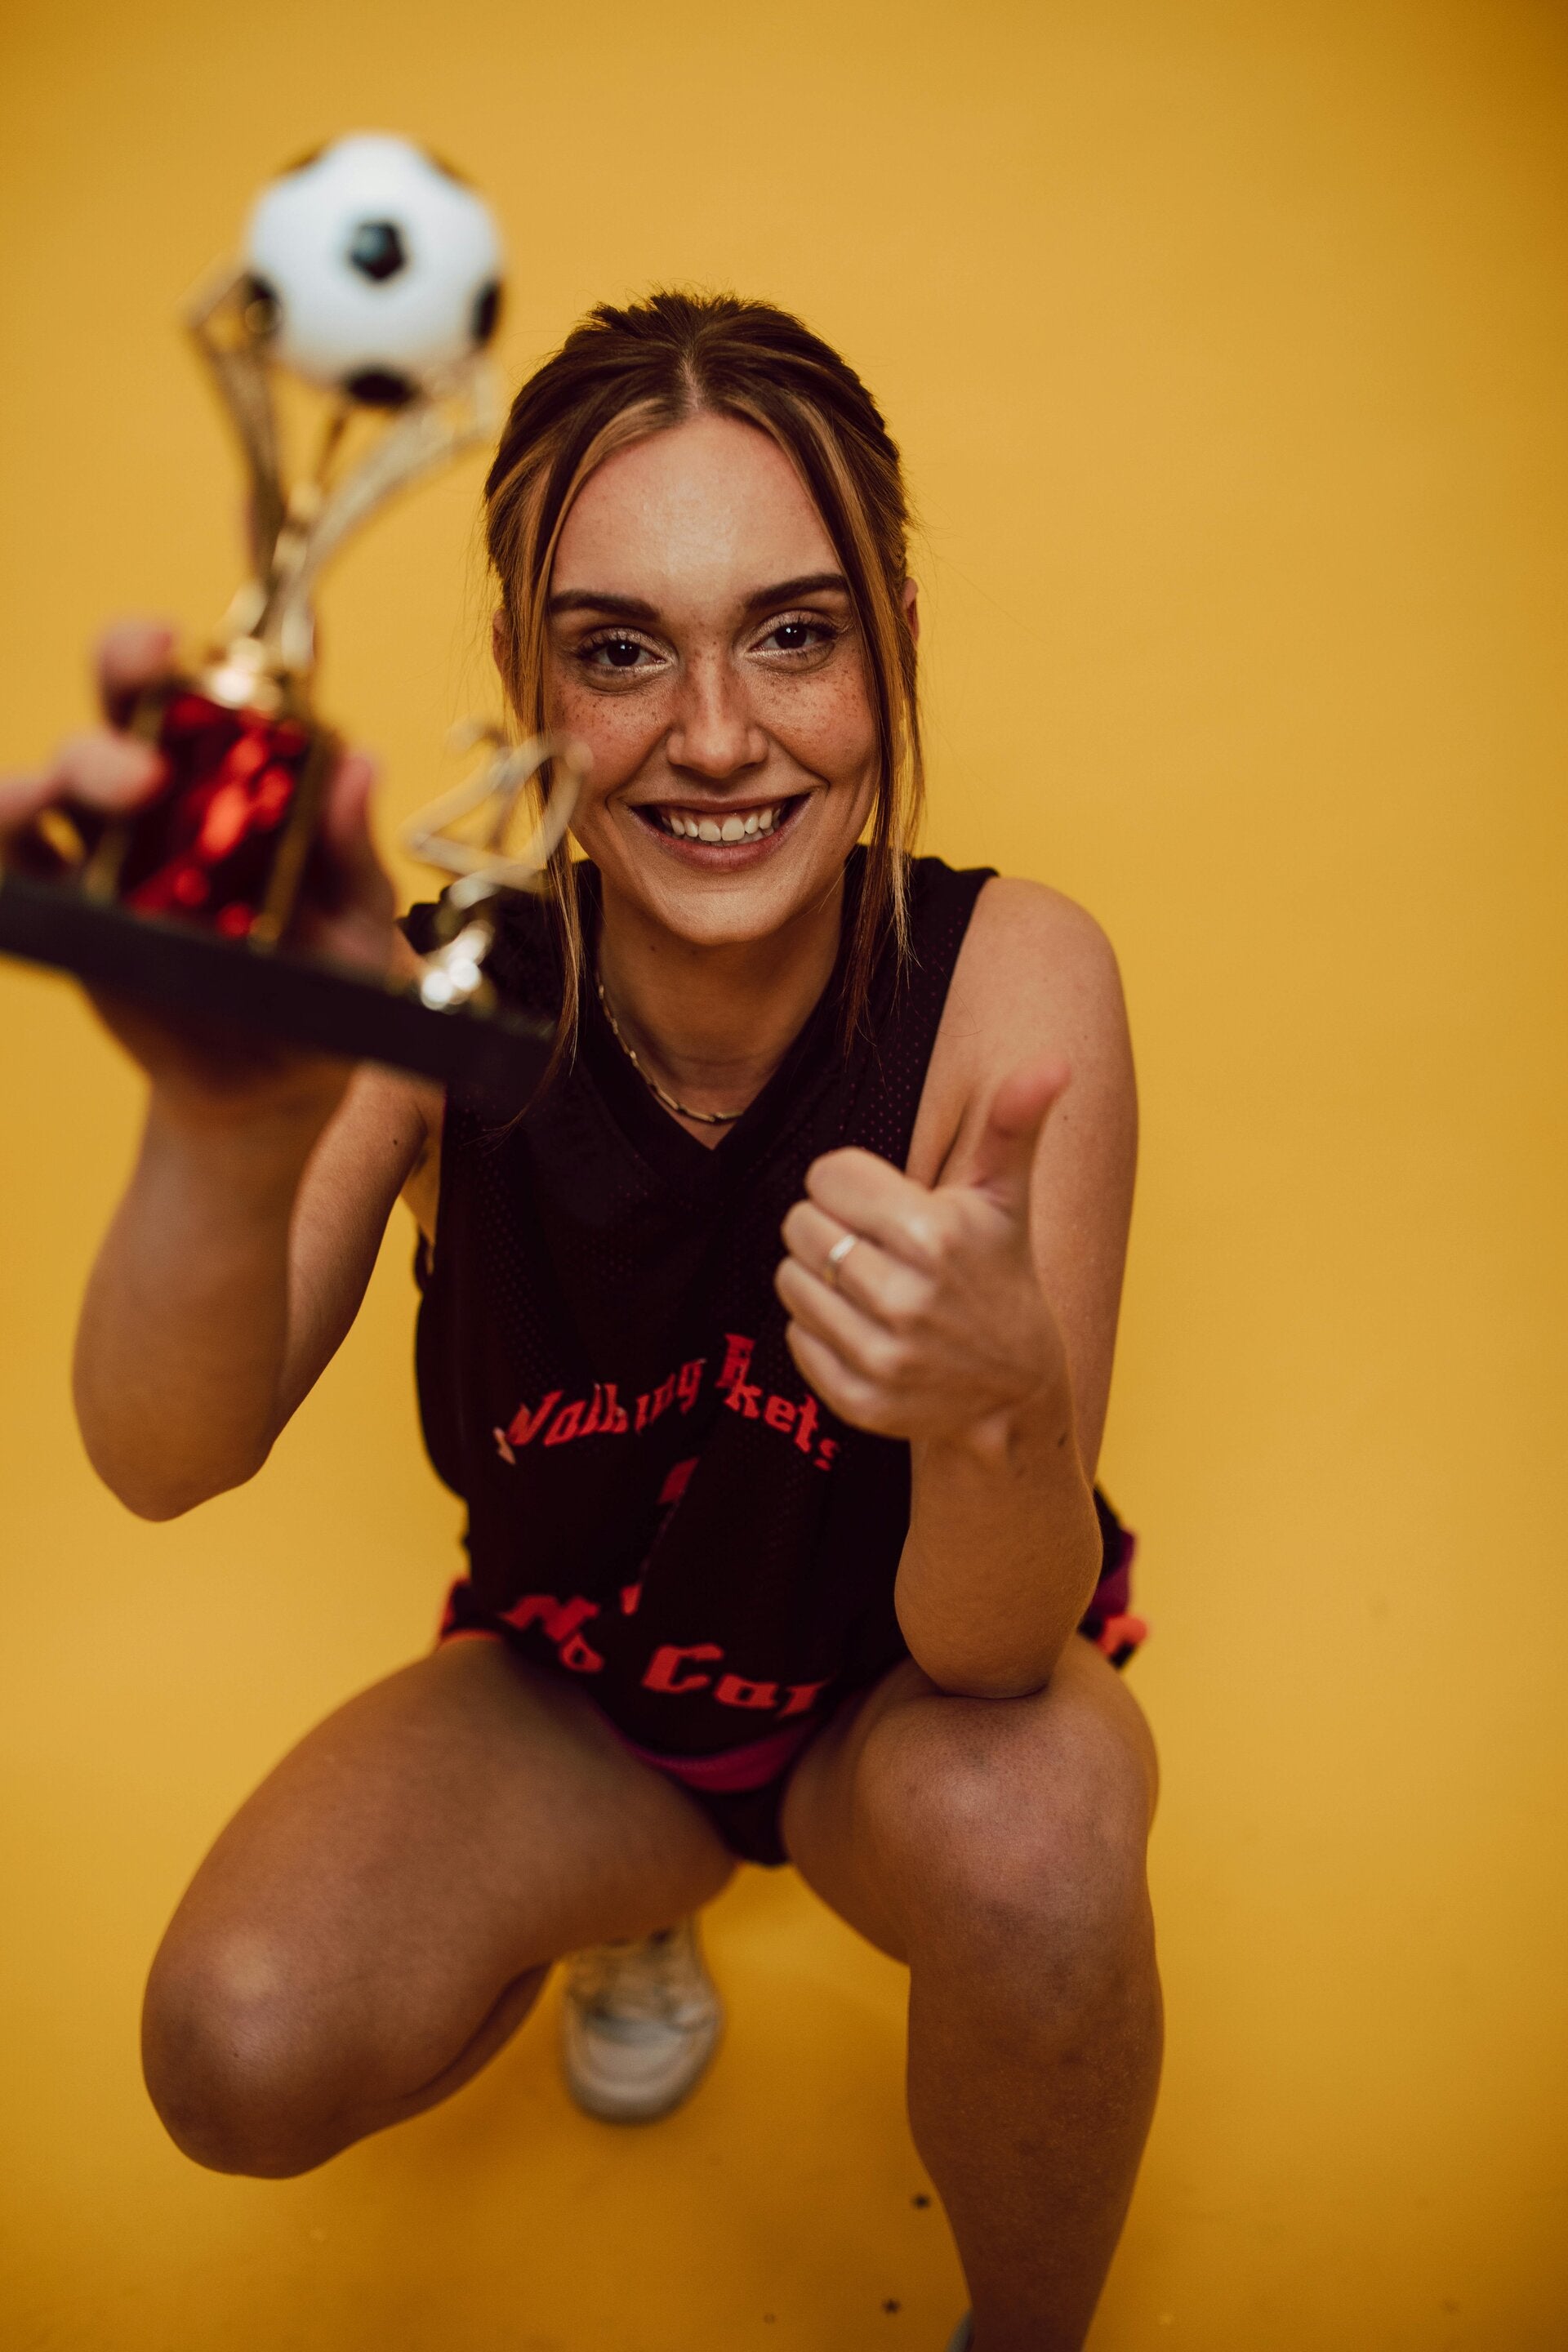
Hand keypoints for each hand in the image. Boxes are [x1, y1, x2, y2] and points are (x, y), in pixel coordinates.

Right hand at [2, 620, 399, 1136]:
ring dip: (69, 767)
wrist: (279, 1087)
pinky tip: (26, 818)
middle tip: (153, 701)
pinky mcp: (72, 911)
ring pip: (59, 775)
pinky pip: (21, 858)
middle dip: (121, 673)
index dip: (185, 649)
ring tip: (123, 789)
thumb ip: (352, 850)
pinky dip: (12, 825)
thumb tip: (359, 762)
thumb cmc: (325, 989)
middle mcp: (164, 799)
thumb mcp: (361, 923)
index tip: (182, 636)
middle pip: (118, 704)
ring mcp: (109, 852)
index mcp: (236, 779)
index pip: (206, 690)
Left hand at [776, 1055, 1073, 1452]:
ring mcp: (882, 1356)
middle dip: (831, 1226)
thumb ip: (1013, 1124)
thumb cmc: (1001, 1272)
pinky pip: (795, 1338)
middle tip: (874, 1245)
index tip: (883, 1203)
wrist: (1014, 1390)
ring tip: (869, 1284)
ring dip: (820, 1277)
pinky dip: (819, 1330)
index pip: (826, 1176)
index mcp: (934, 1234)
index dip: (848, 1183)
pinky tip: (864, 1328)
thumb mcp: (1007, 1197)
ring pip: (790, 1279)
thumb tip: (1053, 1061)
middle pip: (800, 1225)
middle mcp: (906, 1298)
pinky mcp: (860, 1400)